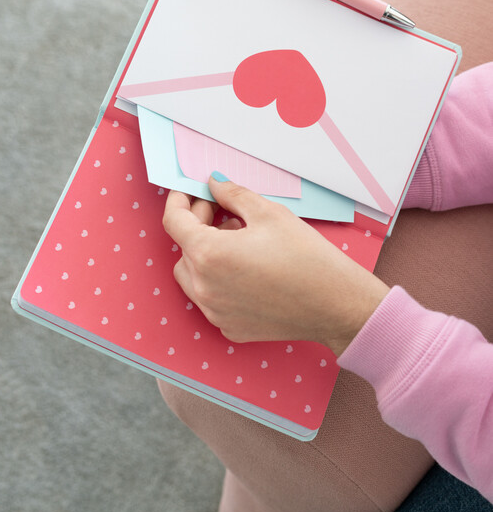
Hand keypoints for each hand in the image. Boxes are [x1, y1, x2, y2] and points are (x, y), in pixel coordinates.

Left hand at [162, 174, 388, 355]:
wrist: (336, 304)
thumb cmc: (306, 257)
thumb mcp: (269, 213)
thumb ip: (232, 194)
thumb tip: (214, 184)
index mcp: (208, 254)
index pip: (174, 221)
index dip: (179, 200)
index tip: (190, 192)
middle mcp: (204, 287)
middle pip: (183, 248)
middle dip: (198, 225)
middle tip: (223, 212)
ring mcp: (215, 312)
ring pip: (191, 276)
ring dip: (203, 255)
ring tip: (237, 242)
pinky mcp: (230, 328)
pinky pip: (210, 299)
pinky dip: (218, 281)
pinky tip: (246, 270)